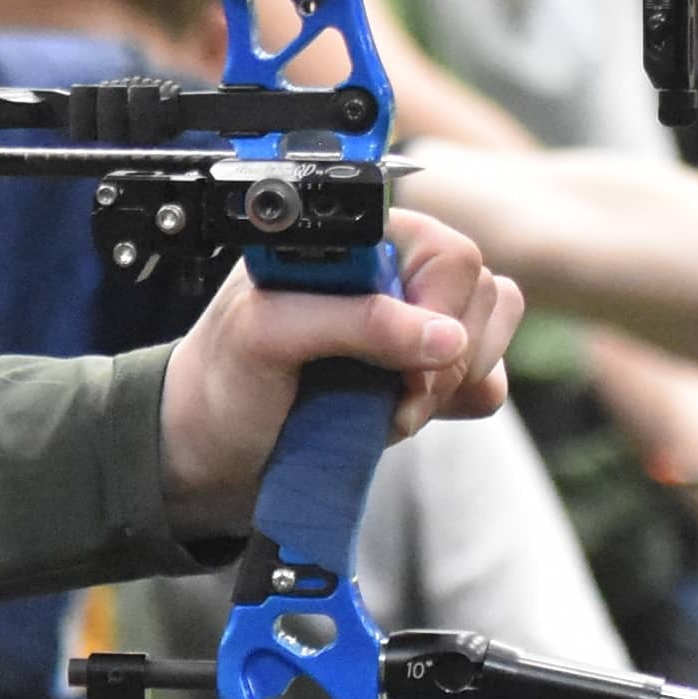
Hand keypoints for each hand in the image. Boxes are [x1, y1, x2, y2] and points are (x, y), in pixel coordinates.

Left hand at [157, 209, 522, 534]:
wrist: (207, 453)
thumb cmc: (221, 381)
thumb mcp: (265, 337)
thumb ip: (353, 322)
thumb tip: (447, 336)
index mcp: (353, 244)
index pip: (447, 251)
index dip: (437, 307)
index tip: (402, 355)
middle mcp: (390, 274)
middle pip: (480, 293)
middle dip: (444, 356)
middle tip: (389, 391)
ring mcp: (412, 325)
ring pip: (490, 334)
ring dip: (449, 383)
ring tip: (385, 406)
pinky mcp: (425, 375)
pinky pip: (488, 381)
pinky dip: (457, 403)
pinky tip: (400, 413)